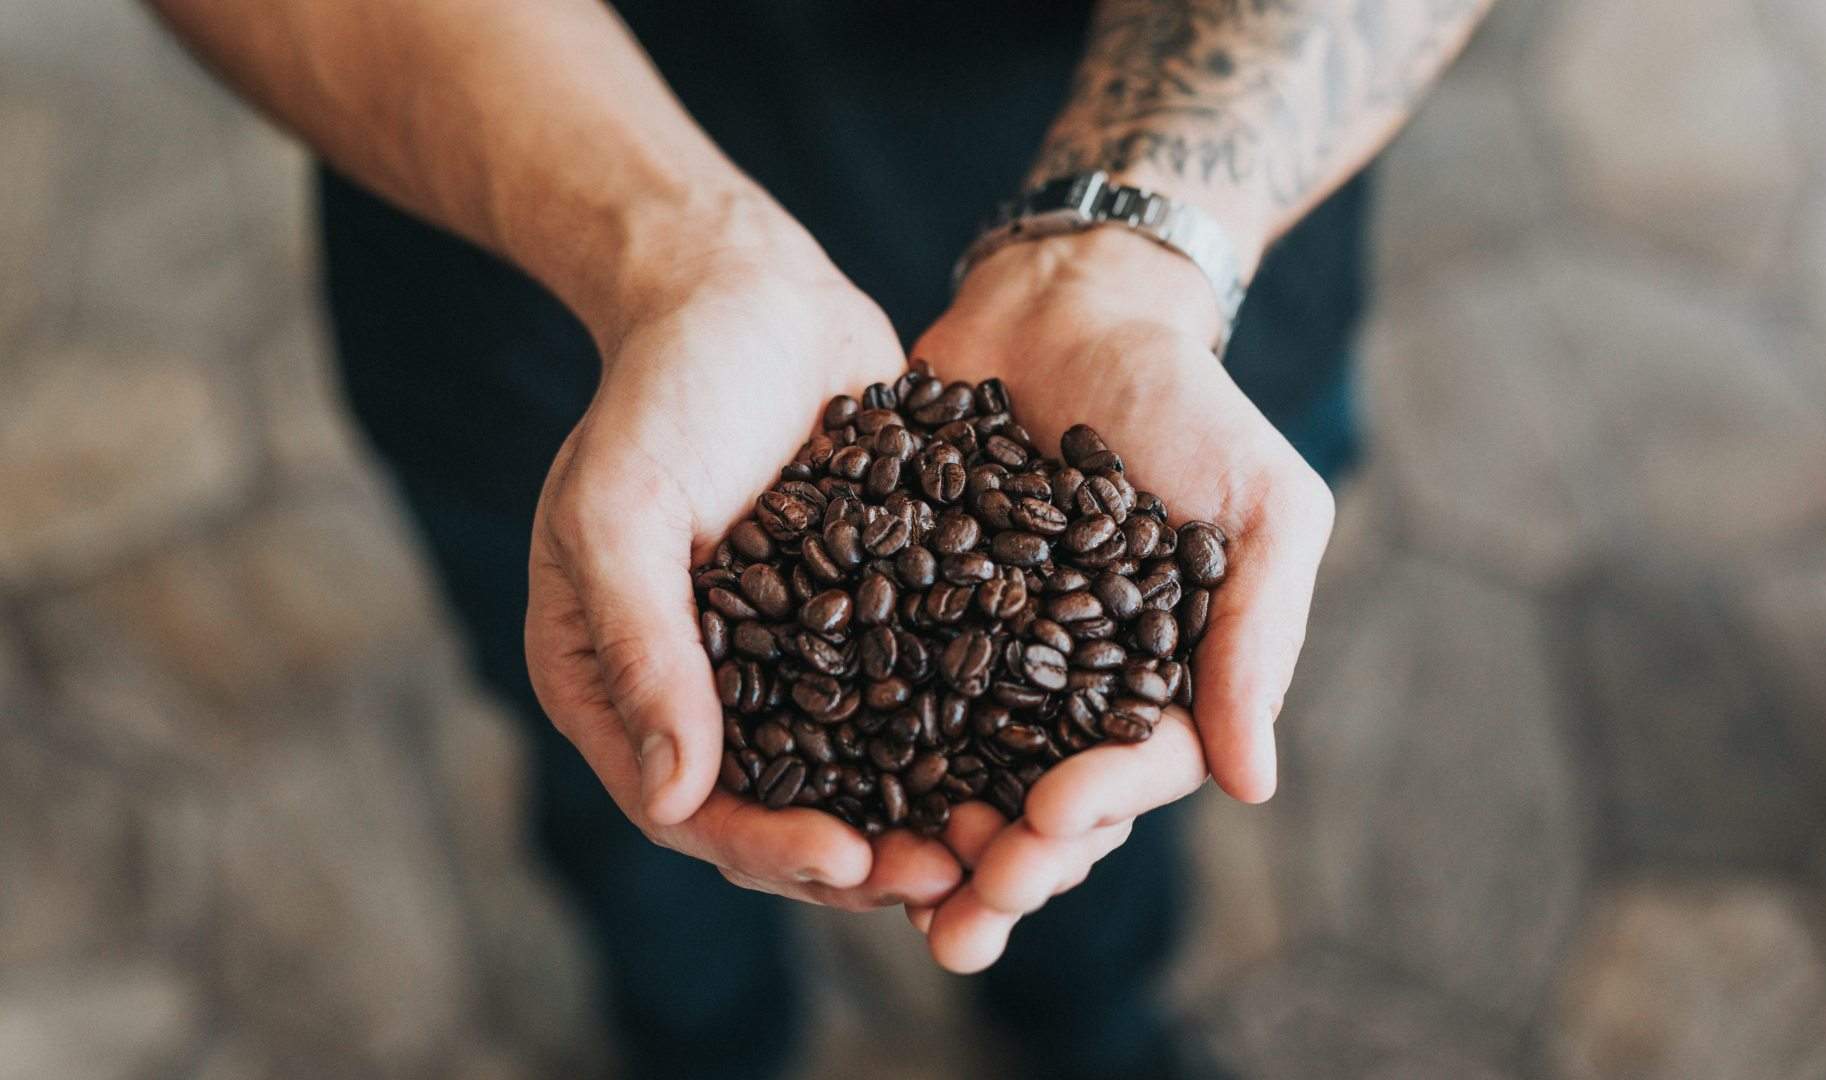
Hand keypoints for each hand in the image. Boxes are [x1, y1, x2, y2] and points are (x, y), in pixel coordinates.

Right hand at [525, 242, 961, 909]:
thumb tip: (676, 797)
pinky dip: (972, 738)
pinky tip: (1041, 757)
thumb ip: (641, 647)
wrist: (742, 293)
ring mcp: (797, 662)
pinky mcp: (873, 621)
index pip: (694, 808)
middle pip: (790, 812)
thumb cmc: (658, 392)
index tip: (847, 863)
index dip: (768, 847)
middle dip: (870, 858)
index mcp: (624, 689)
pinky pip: (920, 698)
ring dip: (934, 817)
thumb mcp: (621, 511)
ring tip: (1011, 843)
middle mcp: (711, 695)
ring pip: (866, 774)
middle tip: (957, 881)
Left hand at [903, 228, 1335, 968]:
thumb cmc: (1189, 401)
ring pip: (957, 771)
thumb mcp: (1263, 504)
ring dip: (925, 840)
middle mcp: (1069, 687)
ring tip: (886, 890)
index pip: (1134, 771)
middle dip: (1004, 867)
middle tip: (959, 917)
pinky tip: (815, 788)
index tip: (1048, 822)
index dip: (1095, 809)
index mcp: (1159, 680)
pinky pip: (881, 691)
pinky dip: (854, 746)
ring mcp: (985, 656)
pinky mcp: (909, 614)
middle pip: (1039, 801)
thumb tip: (1253, 785)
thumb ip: (1259, 634)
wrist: (1071, 306)